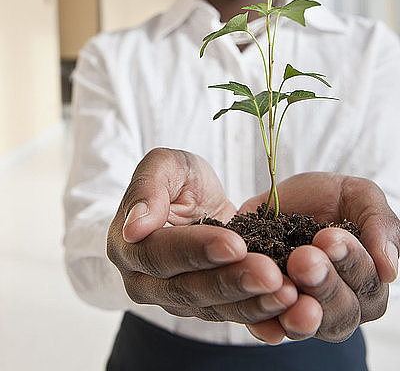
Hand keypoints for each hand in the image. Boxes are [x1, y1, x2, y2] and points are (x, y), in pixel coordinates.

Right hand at [106, 148, 296, 331]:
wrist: (195, 201)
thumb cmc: (177, 179)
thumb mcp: (163, 165)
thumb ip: (146, 188)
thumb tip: (134, 227)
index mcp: (127, 246)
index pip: (160, 254)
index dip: (197, 250)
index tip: (236, 243)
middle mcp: (145, 282)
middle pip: (188, 288)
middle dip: (232, 281)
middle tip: (271, 273)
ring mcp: (175, 299)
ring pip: (213, 307)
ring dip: (251, 302)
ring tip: (287, 292)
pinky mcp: (206, 307)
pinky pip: (231, 315)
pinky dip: (260, 313)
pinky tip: (287, 306)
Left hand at [240, 173, 399, 342]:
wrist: (281, 195)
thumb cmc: (329, 199)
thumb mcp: (360, 197)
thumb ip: (380, 225)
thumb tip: (390, 269)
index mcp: (366, 283)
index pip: (367, 286)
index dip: (351, 263)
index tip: (330, 238)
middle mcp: (338, 305)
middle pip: (339, 314)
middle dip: (323, 284)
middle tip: (304, 258)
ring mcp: (301, 309)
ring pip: (303, 325)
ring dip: (295, 310)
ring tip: (285, 283)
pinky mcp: (266, 305)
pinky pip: (263, 324)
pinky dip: (262, 319)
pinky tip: (259, 298)